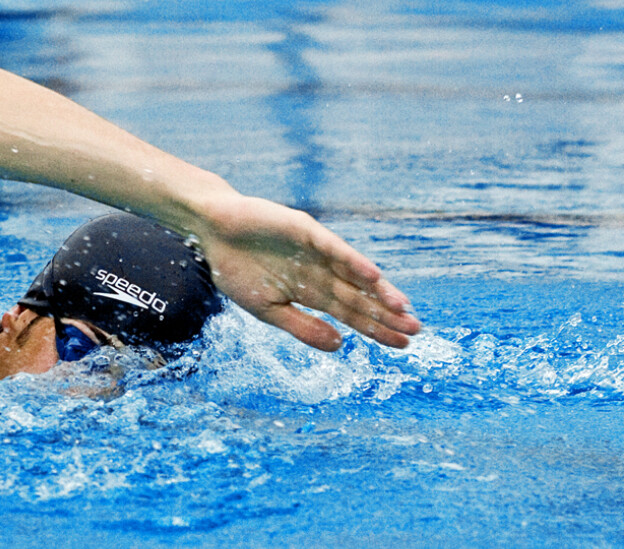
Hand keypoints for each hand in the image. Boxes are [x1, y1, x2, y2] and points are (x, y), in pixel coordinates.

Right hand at [193, 195, 420, 350]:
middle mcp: (320, 273)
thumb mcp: (267, 309)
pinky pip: (335, 249)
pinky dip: (354, 262)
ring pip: (355, 274)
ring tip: (403, 308)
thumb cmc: (236, 269)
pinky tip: (372, 277)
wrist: (212, 232)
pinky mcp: (307, 231)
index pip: (351, 314)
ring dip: (379, 290)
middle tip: (416, 331)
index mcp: (311, 293)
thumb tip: (339, 346)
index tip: (402, 345)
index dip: (376, 329)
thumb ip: (302, 326)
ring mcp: (316, 252)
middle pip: (360, 297)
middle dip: (386, 314)